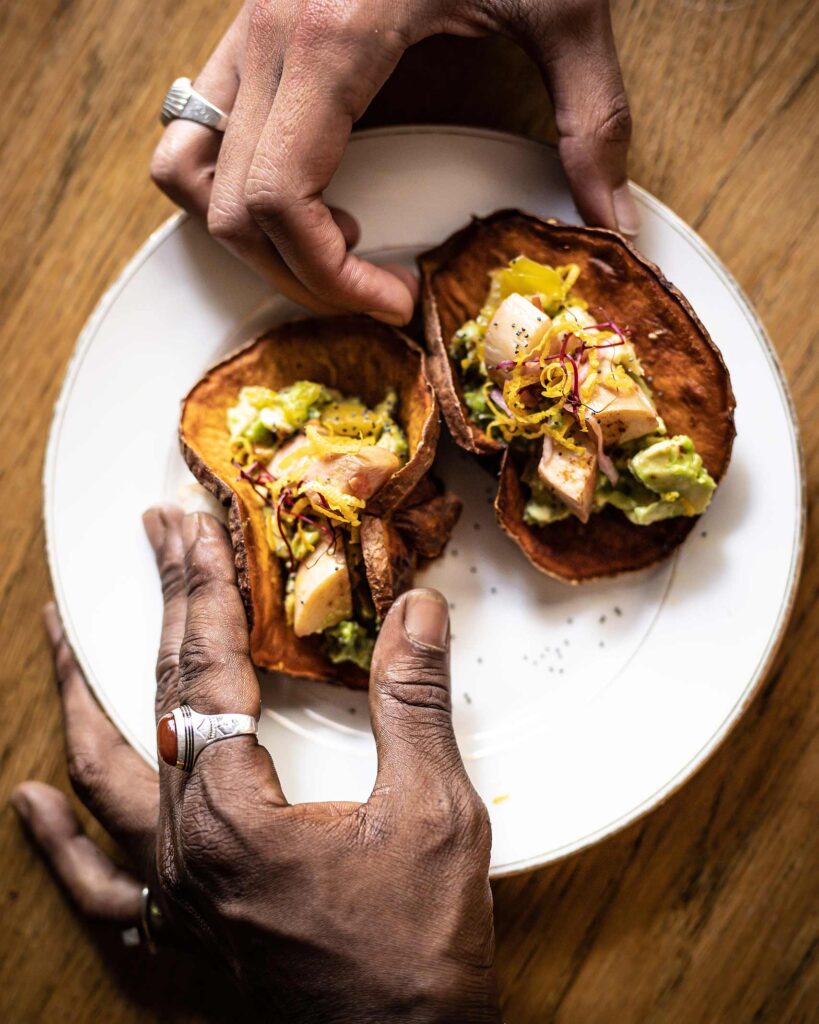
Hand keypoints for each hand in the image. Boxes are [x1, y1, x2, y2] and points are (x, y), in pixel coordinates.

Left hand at [12, 508, 499, 1022]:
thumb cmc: (417, 952)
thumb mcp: (434, 814)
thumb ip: (414, 705)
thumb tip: (415, 610)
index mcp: (235, 815)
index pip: (208, 668)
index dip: (203, 588)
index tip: (190, 526)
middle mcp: (180, 853)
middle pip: (155, 700)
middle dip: (159, 607)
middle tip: (153, 537)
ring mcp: (166, 904)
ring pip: (103, 778)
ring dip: (81, 696)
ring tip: (58, 634)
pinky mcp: (169, 950)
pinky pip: (95, 889)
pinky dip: (60, 843)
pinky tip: (32, 802)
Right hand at [151, 0, 635, 323]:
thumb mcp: (563, 3)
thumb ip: (593, 117)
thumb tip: (609, 218)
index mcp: (330, 38)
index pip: (279, 202)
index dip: (329, 279)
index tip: (394, 300)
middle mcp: (267, 38)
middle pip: (228, 208)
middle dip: (297, 276)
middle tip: (371, 292)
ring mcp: (246, 30)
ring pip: (186, 169)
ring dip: (244, 232)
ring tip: (328, 242)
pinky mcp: (250, 29)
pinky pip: (197, 128)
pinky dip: (231, 184)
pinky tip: (308, 190)